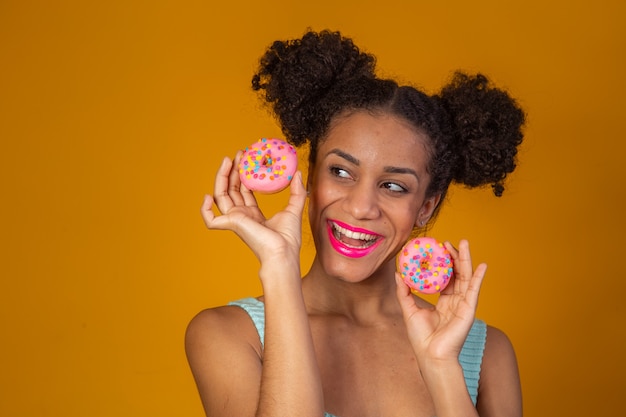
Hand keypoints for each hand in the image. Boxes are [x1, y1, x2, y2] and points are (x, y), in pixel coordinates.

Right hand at [201, 151, 306, 265]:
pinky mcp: (231, 224)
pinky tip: (207, 196)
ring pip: (221, 196)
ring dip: (222, 177)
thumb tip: (297, 172)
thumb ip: (297, 191)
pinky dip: (205, 210)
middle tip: (239, 154)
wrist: (283, 252)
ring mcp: (235, 220)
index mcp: (254, 215)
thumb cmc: (288, 238)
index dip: (244, 175)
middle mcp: (242, 216)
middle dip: (234, 171)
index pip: (244, 191)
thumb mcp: (294, 208)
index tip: (247, 159)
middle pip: (232, 190)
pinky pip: (210, 220)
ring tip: (228, 160)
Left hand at [395, 239, 486, 362]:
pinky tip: (483, 265)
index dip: (442, 262)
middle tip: (448, 241)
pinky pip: (474, 290)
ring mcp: (463, 304)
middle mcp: (455, 301)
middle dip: (454, 256)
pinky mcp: (469, 309)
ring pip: (466, 277)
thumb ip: (404, 292)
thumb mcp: (409, 310)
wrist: (430, 355)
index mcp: (443, 301)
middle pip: (457, 273)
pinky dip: (479, 277)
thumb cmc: (421, 337)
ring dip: (466, 260)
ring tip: (465, 243)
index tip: (436, 248)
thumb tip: (398, 274)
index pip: (445, 277)